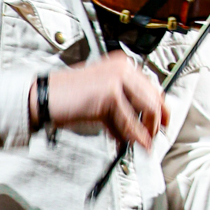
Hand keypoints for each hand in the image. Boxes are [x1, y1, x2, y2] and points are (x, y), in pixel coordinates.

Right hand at [37, 53, 168, 148]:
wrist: (45, 97)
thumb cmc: (68, 98)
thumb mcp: (101, 98)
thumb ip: (122, 107)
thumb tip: (140, 127)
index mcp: (122, 64)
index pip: (152, 87)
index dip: (161, 108)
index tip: (163, 123)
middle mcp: (123, 68)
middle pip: (154, 98)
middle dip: (155, 122)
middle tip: (152, 138)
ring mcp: (117, 79)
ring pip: (147, 109)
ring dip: (147, 131)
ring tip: (143, 145)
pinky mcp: (110, 94)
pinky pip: (130, 121)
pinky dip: (133, 136)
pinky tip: (132, 144)